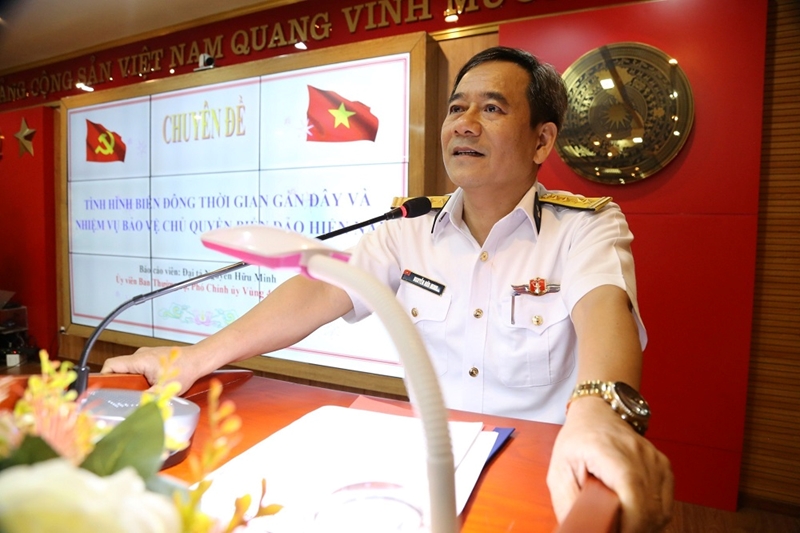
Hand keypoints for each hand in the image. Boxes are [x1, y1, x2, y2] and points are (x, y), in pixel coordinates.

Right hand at [101, 345, 202, 394]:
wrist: (199, 359)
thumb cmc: (186, 370)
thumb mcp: (165, 388)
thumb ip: (149, 398)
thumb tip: (137, 408)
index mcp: (140, 360)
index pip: (112, 364)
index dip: (104, 376)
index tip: (104, 389)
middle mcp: (140, 355)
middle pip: (119, 368)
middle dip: (119, 383)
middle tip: (121, 396)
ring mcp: (146, 355)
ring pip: (130, 369)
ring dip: (131, 381)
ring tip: (136, 393)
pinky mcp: (152, 358)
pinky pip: (139, 368)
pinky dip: (140, 378)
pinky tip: (147, 387)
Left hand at [547, 396, 672, 531]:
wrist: (596, 416)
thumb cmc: (577, 441)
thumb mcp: (559, 472)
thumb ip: (567, 503)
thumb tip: (576, 530)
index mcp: (609, 452)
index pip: (632, 494)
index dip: (629, 524)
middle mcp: (637, 453)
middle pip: (649, 508)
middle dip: (632, 529)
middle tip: (613, 530)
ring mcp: (654, 460)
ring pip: (660, 511)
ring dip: (643, 526)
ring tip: (621, 523)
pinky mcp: (663, 467)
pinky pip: (665, 504)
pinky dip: (651, 517)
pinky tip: (634, 515)